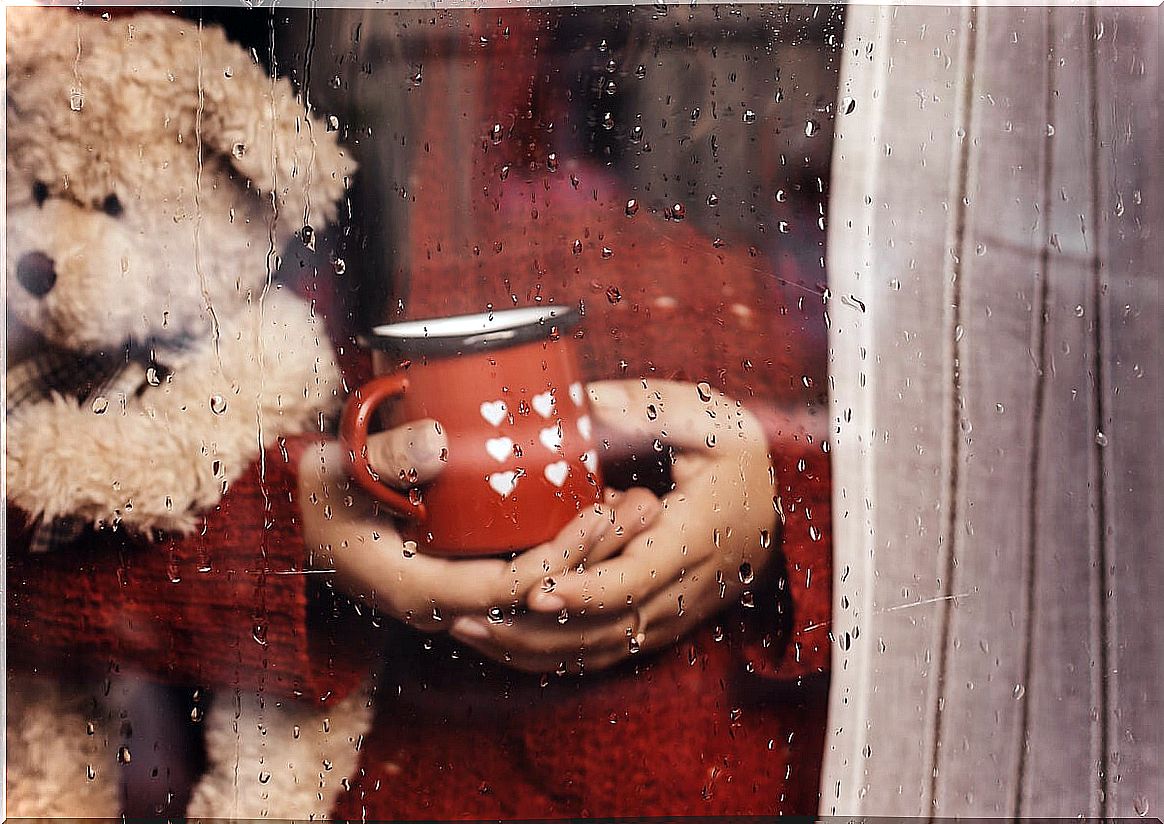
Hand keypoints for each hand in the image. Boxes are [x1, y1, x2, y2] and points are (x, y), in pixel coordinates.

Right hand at [298, 420, 660, 645]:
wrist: (291, 521)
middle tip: (643, 505)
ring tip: (638, 508)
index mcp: (417, 589)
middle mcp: (443, 605)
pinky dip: (566, 553)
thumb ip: (385, 457)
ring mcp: (455, 596)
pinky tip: (599, 517)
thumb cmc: (313, 495)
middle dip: (595, 555)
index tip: (600, 513)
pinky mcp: (462, 578)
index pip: (508, 587)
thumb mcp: (337, 470)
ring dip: (591, 556)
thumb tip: (437, 443)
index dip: (559, 557)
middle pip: (538, 594)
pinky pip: (526, 577)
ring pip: (539, 590)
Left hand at [451, 380, 776, 669]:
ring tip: (468, 630)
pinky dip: (552, 656)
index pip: (635, 580)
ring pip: (598, 650)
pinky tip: (504, 643)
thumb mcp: (708, 420)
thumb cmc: (738, 459)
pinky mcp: (657, 624)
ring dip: (532, 649)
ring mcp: (669, 615)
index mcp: (693, 540)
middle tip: (468, 616)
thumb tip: (580, 400)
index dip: (584, 590)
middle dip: (534, 631)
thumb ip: (647, 408)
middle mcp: (681, 590)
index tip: (534, 588)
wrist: (774, 508)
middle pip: (603, 630)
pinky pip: (603, 652)